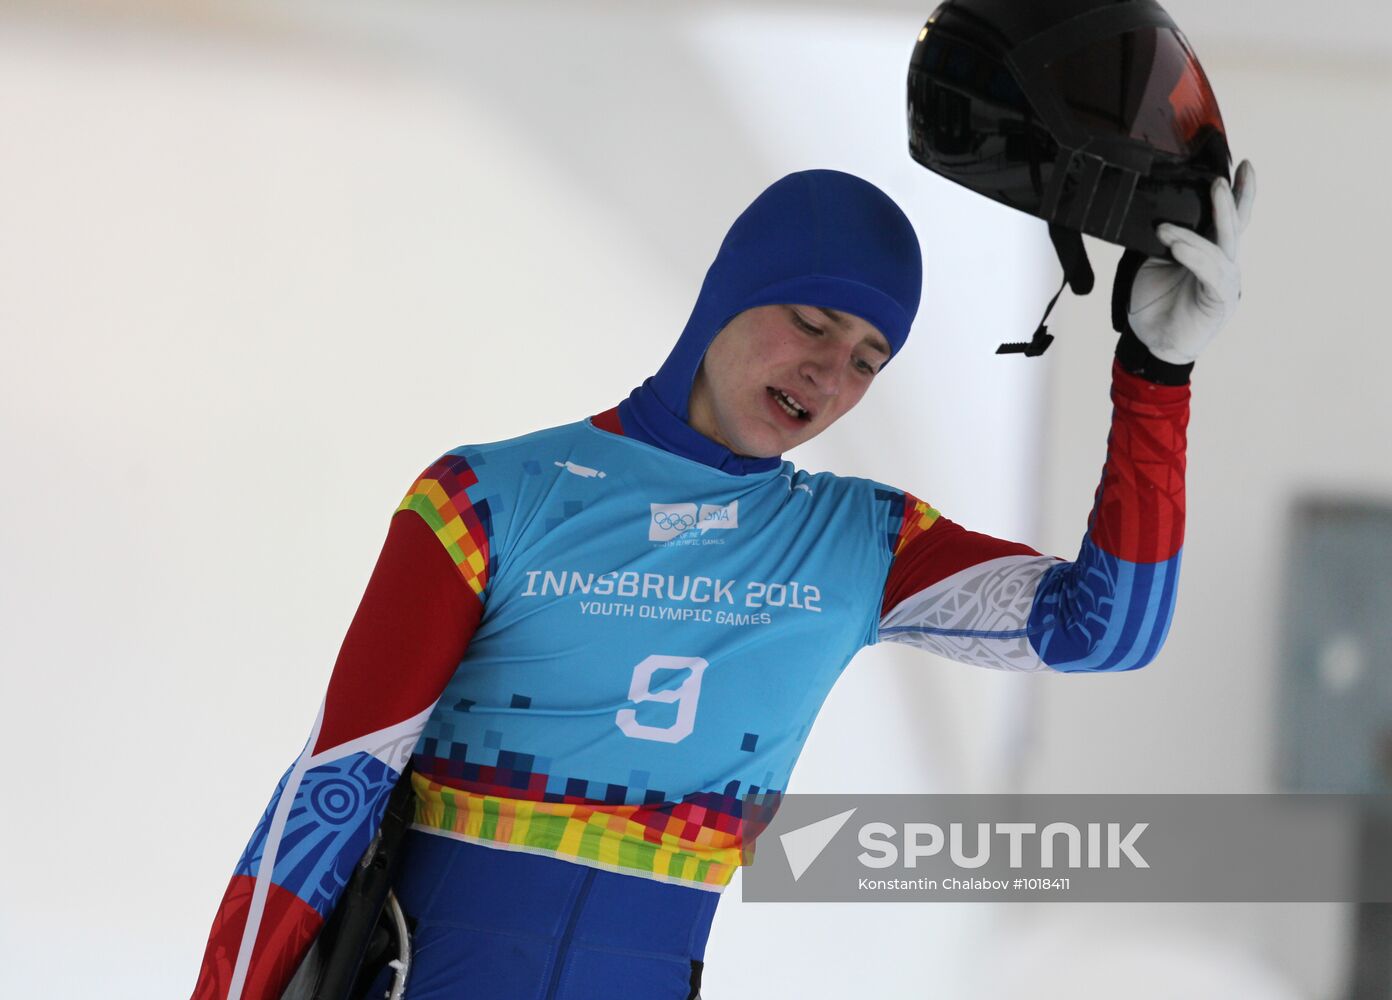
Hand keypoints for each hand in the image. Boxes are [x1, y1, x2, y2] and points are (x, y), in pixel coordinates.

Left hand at [1127, 160, 1256, 364]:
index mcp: (1210, 251)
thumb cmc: (1155, 302)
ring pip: (1220, 247)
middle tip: (1226, 176)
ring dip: (1193, 233)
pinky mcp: (1218, 300)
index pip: (1229, 218)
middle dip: (1233, 199)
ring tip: (1167, 226)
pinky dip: (1193, 256)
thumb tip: (1155, 210)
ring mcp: (1224, 281)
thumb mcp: (1154, 261)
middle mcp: (1222, 263)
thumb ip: (1164, 238)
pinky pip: (1210, 273)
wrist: (1151, 342)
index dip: (1238, 192)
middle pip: (1236, 226)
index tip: (1241, 164)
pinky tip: (1176, 246)